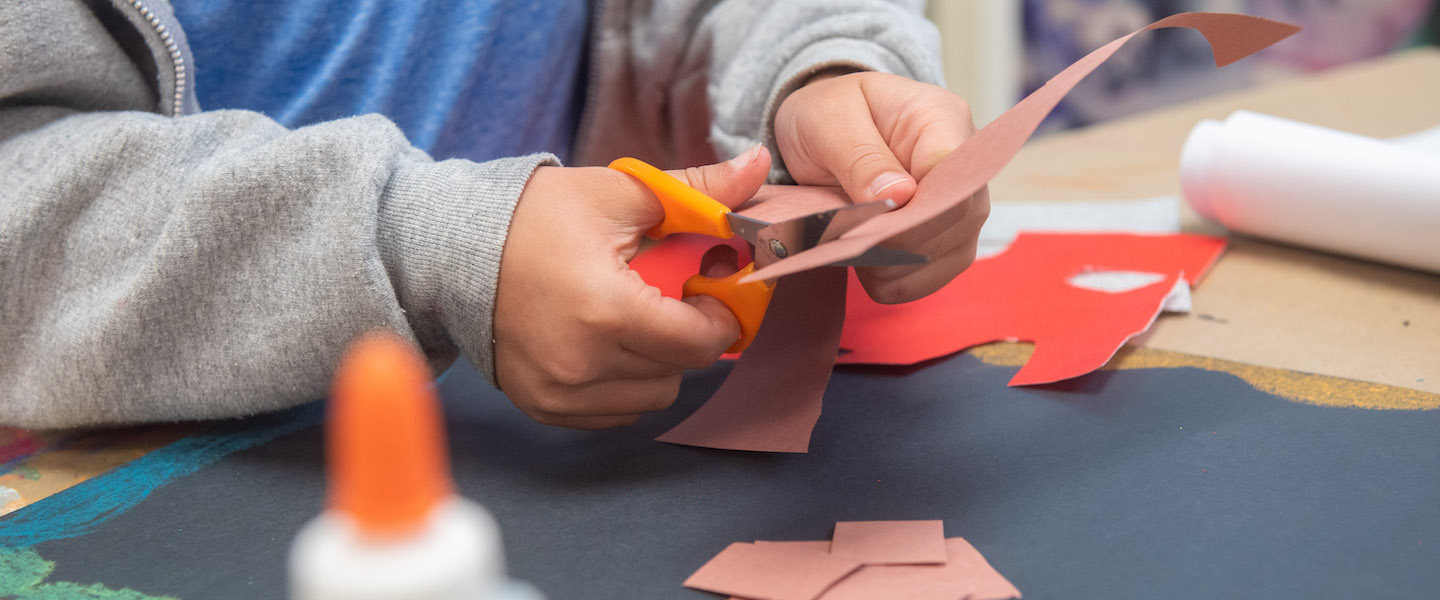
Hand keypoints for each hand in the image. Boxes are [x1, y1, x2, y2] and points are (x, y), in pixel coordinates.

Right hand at [493, 148, 772, 428]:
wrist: (451, 252)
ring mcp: (559, 393)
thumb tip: (760, 165)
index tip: (709, 289)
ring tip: (632, 318)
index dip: (718, 316)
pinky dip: (624, 383)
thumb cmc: (534, 218)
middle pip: (679, 371)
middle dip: (685, 333)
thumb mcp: (618, 194)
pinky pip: (615, 411)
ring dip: (657, 362)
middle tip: (667, 295)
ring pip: (651, 397)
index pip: (698, 342)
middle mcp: (581, 364)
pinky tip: (604, 342)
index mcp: (605, 310)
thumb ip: (697, 192)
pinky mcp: (544, 408)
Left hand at [774, 71, 990, 303]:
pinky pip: (938, 273)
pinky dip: (903, 281)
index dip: (915, 209)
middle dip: (903, 243)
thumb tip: (898, 196)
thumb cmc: (829, 111)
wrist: (826, 123)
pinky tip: (869, 271)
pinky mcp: (947, 234)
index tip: (870, 222)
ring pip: (953, 254)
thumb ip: (859, 156)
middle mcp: (963, 162)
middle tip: (853, 245)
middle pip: (959, 220)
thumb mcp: (828, 119)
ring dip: (902, 268)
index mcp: (941, 118)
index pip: (952, 174)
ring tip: (857, 257)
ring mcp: (960, 202)